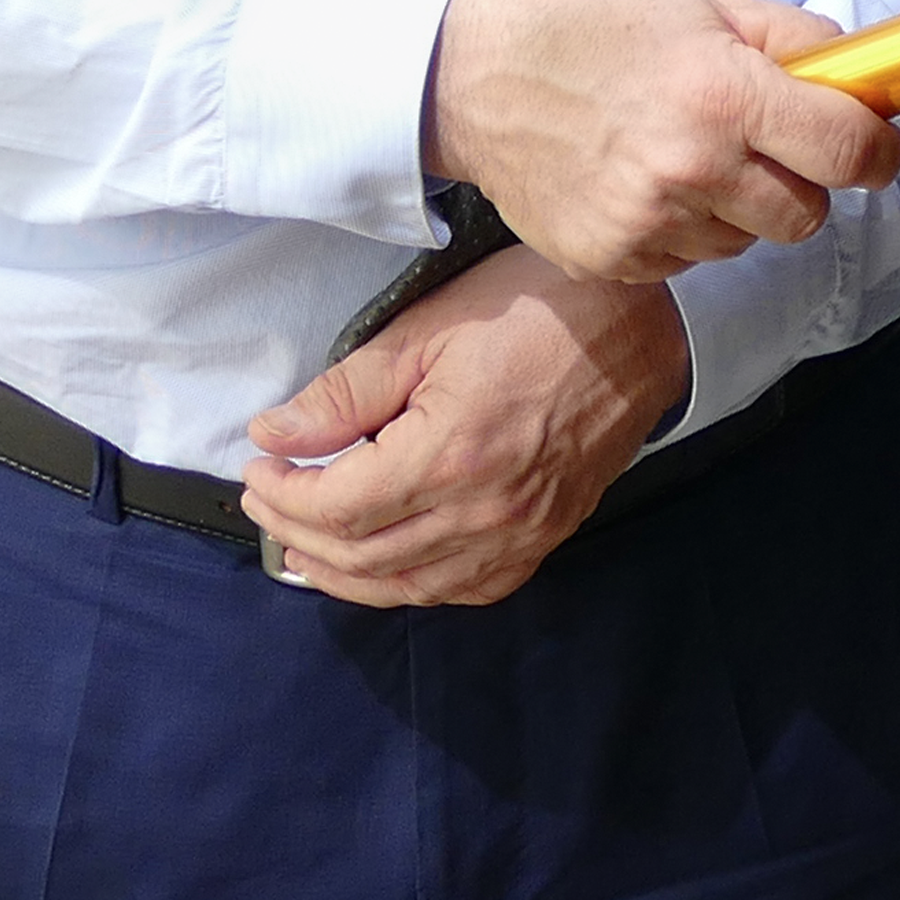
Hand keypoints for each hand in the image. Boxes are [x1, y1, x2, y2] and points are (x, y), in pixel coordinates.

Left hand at [237, 248, 688, 608]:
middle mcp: (484, 511)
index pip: (335, 507)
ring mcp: (520, 533)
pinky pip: (466, 590)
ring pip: (409, 587)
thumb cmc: (539, 310)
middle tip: (268, 499)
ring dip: (345, 575)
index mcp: (448, 456)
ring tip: (304, 550)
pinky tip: (386, 569)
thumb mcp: (429, 329)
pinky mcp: (546, 536)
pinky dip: (413, 588)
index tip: (258, 467)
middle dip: (299, 532)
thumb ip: (345, 392)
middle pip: (362, 554)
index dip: (283, 494)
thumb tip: (276, 435)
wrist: (641, 324)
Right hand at [423, 0, 899, 284]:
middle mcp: (690, 169)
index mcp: (724, 95)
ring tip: (686, 150)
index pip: (848, 151)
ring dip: (738, 207)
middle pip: (805, 215)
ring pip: (744, 242)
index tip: (875, 144)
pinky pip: (684, 261)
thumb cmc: (585, 15)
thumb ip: (789, 42)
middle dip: (803, 181)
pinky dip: (681, 229)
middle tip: (768, 142)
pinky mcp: (607, 259)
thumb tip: (856, 75)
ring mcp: (645, 224)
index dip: (877, 150)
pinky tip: (642, 177)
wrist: (467, 63)